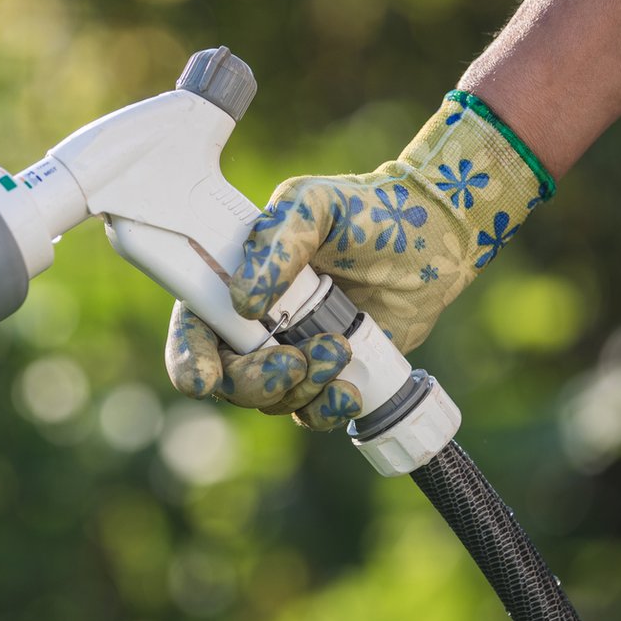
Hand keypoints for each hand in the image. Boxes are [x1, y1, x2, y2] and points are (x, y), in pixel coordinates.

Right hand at [165, 91, 553, 429]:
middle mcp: (254, 326)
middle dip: (257, 380)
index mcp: (233, 283)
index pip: (194, 330)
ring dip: (303, 387)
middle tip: (298, 358)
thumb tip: (245, 302)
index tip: (205, 378)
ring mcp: (291, 354)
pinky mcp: (329, 377)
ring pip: (271, 400)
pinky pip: (311, 415)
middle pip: (229, 379)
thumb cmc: (364, 212)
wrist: (431, 240)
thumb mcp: (313, 205)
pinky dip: (327, 410)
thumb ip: (276, 243)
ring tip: (341, 349)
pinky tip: (352, 388)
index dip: (190, 360)